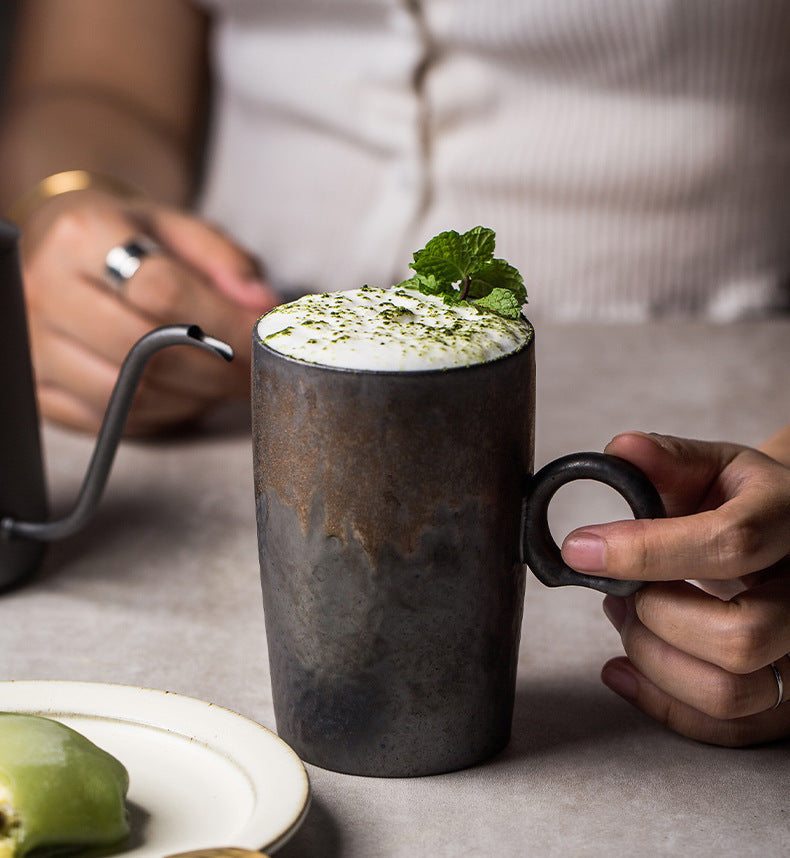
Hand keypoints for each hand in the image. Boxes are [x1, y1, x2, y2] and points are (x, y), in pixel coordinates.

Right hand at [20, 190, 278, 433]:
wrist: (61, 250)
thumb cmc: (128, 241)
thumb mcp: (180, 229)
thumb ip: (226, 263)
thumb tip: (261, 306)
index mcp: (82, 236)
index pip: (161, 291)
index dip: (223, 324)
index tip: (260, 339)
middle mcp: (46, 290)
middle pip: (143, 350)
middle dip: (213, 370)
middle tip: (250, 372)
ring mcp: (35, 346)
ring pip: (128, 394)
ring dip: (192, 399)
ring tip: (221, 383)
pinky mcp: (41, 389)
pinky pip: (112, 420)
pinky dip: (161, 415)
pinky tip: (185, 395)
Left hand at [561, 431, 789, 745]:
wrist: (787, 534)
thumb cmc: (745, 501)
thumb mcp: (715, 467)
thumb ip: (668, 459)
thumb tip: (619, 451)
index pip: (730, 542)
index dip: (646, 551)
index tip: (581, 549)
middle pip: (740, 635)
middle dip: (655, 617)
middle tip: (616, 594)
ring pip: (733, 690)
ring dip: (654, 660)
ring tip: (625, 619)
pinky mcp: (788, 694)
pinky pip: (728, 726)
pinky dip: (661, 703)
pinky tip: (623, 669)